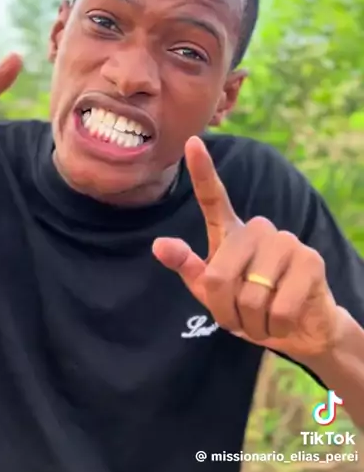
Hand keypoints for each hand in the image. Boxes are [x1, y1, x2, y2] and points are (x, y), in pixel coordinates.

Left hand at [152, 136, 342, 358]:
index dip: (202, 171)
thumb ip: (189, 268)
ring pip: (251, 295)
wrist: (298, 329)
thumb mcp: (212, 292)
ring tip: (263, 317)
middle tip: (240, 317)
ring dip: (251, 322)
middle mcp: (259, 229)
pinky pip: (278, 307)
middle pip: (220, 276)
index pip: (213, 198)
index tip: (191, 142)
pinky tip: (283, 320)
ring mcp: (286, 241)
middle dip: (226, 310)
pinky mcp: (310, 261)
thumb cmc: (249, 308)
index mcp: (231, 232)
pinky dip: (275, 326)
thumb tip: (160, 245)